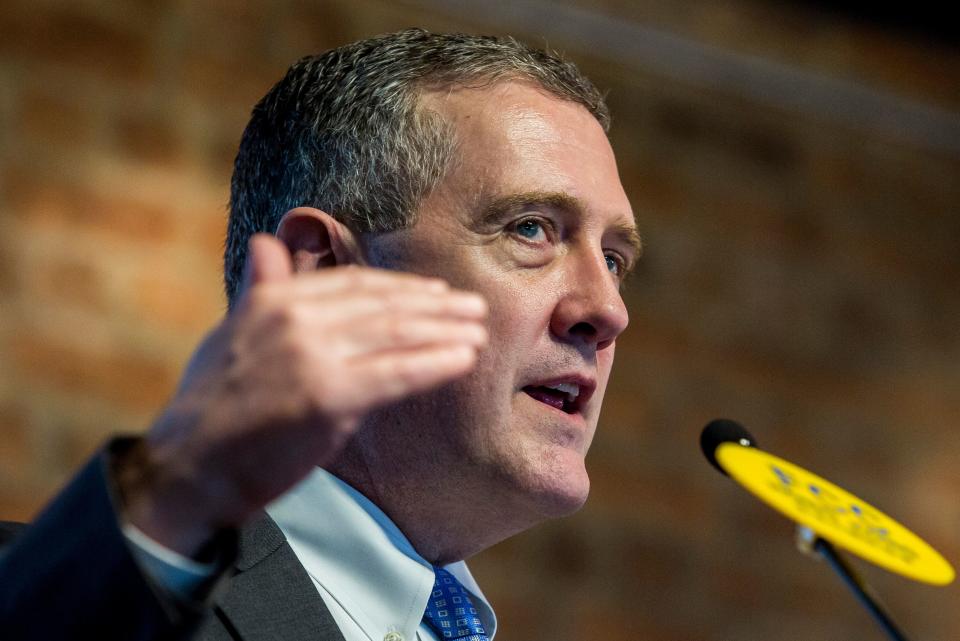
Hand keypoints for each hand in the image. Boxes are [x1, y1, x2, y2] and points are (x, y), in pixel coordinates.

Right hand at [118, 233, 487, 555]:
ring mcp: (312, 355)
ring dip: (446, 330)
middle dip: (436, 306)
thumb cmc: (212, 406)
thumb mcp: (230, 332)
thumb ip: (261, 290)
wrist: (186, 467)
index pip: (354, 284)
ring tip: (480, 331)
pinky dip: (436, 363)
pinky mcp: (328, 397)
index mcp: (274, 299)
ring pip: (396, 334)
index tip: (435, 292)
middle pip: (384, 304)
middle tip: (475, 306)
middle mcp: (294, 317)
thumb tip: (267, 242)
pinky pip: (397, 373)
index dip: (401, 287)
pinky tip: (465, 358)